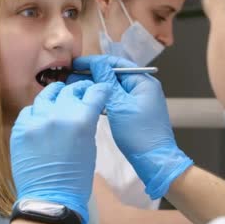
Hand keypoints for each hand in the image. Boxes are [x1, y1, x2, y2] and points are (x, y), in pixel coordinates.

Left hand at [10, 81, 110, 223]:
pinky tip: (41, 117)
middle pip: (70, 90)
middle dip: (78, 91)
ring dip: (56, 95)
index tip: (98, 91)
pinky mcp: (20, 129)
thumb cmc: (76, 178)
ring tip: (59, 97)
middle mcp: (58, 115)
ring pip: (47, 95)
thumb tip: (84, 109)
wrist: (50, 199)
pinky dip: (37, 112)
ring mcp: (36, 120)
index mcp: (81, 120)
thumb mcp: (90, 146)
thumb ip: (86, 123)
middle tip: (81, 93)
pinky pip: (29, 111)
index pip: (93, 93)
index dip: (98, 90)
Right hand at [68, 55, 192, 198]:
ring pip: (113, 87)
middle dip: (92, 74)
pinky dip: (103, 98)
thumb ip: (106, 82)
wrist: (154, 161)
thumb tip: (96, 63)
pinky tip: (89, 100)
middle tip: (71, 77)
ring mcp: (139, 100)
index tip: (75, 64)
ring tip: (76, 87)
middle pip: (114, 74)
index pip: (115, 63)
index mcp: (143, 81)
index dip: (93, 62)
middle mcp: (142, 87)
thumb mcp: (119, 105)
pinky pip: (116, 99)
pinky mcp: (134, 111)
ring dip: (96, 86)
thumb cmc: (138, 134)